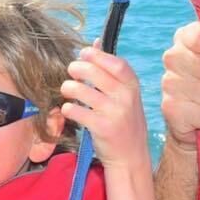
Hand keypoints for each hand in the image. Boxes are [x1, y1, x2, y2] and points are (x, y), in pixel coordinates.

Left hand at [61, 44, 151, 172]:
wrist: (130, 156)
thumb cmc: (125, 121)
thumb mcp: (126, 95)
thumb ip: (112, 71)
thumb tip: (96, 42)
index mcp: (132, 86)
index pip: (115, 62)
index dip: (96, 55)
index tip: (83, 53)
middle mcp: (126, 97)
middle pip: (94, 73)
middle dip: (77, 68)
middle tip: (71, 71)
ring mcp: (114, 113)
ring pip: (81, 90)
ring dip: (68, 87)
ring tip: (67, 90)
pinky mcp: (102, 128)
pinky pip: (76, 111)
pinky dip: (68, 108)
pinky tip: (69, 109)